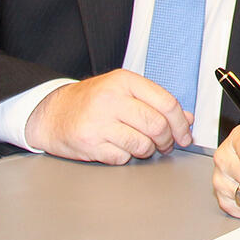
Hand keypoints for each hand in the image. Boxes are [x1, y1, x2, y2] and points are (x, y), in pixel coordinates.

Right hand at [23, 69, 192, 162]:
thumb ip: (156, 102)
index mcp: (124, 81)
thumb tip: (187, 119)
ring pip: (142, 144)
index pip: (166, 103)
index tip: (185, 134)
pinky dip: (126, 157)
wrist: (52, 113)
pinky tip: (119, 148)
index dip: (181, 123)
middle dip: (167, 140)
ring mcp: (98, 122)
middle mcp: (111, 99)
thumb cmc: (91, 102)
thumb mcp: (124, 92)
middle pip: (157, 125)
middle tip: (165, 144)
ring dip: (147, 150)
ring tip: (140, 145)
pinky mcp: (89, 143)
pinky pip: (122, 157)